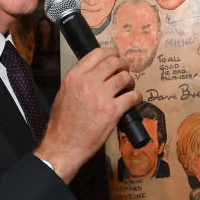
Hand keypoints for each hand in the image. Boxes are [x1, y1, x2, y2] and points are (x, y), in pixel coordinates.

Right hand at [37, 48, 140, 180]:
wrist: (64, 146)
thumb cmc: (63, 125)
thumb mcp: (63, 94)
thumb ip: (77, 81)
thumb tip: (93, 73)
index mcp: (74, 77)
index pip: (98, 53)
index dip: (112, 53)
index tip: (117, 56)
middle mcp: (87, 83)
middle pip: (114, 62)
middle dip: (124, 65)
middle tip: (126, 71)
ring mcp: (101, 96)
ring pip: (125, 78)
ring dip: (130, 82)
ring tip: (128, 88)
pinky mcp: (112, 111)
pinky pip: (132, 96)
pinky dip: (136, 97)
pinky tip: (134, 100)